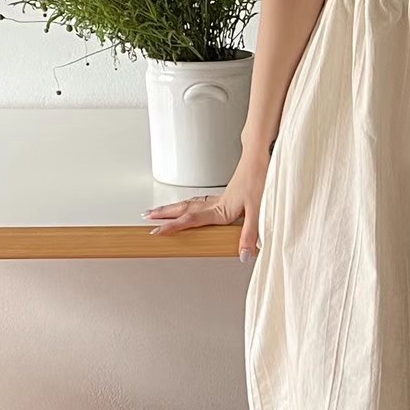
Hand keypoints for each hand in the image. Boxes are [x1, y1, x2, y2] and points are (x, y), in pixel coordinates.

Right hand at [142, 153, 266, 261]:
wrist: (262, 155)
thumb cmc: (261, 177)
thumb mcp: (258, 210)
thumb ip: (250, 234)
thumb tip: (243, 254)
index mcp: (221, 209)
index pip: (191, 219)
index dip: (173, 226)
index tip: (156, 232)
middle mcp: (217, 202)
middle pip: (184, 208)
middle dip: (164, 214)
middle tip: (147, 217)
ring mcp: (221, 197)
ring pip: (191, 203)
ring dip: (174, 208)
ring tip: (160, 211)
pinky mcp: (228, 193)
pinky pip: (201, 200)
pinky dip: (189, 203)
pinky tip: (191, 204)